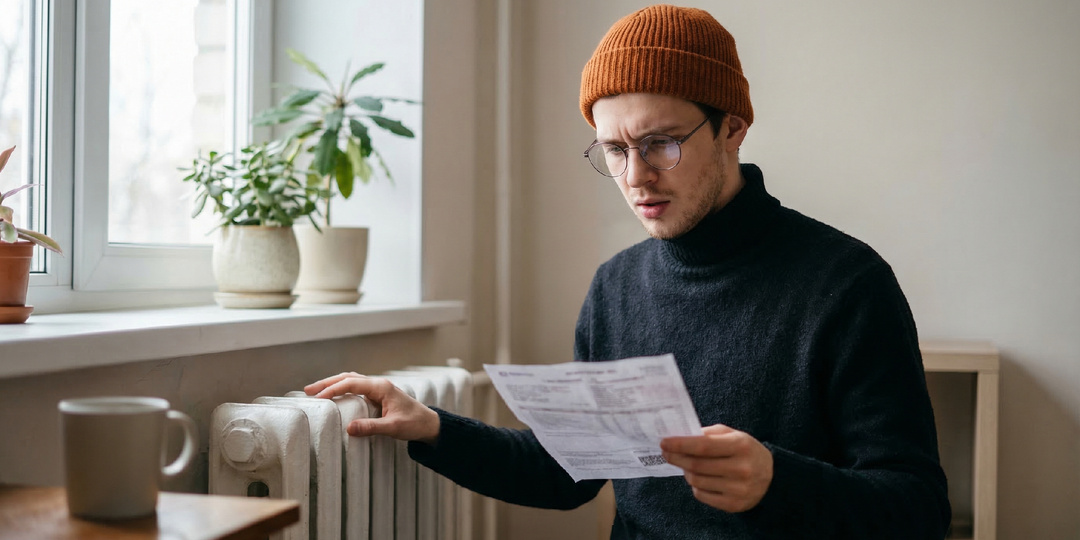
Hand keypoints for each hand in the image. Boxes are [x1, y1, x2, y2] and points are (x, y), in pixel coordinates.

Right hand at [304, 372, 440, 443]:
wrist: (429, 424)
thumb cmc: (414, 424)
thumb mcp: (393, 427)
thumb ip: (371, 427)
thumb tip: (349, 428)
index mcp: (381, 387)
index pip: (352, 383)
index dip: (333, 389)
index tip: (318, 398)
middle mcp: (378, 384)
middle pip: (348, 378)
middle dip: (327, 382)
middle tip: (308, 391)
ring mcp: (378, 389)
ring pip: (351, 381)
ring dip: (333, 384)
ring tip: (315, 392)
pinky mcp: (377, 396)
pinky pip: (356, 388)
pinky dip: (342, 389)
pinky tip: (333, 396)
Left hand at [660, 424, 772, 512]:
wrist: (771, 477)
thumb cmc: (746, 451)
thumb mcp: (733, 435)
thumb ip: (708, 434)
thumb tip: (680, 437)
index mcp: (740, 446)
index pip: (703, 446)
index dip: (680, 444)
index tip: (664, 442)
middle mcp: (741, 468)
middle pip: (697, 465)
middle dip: (676, 458)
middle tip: (666, 452)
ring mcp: (738, 489)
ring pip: (697, 481)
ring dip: (686, 471)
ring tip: (686, 465)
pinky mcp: (734, 505)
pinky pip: (702, 495)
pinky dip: (695, 486)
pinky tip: (699, 478)